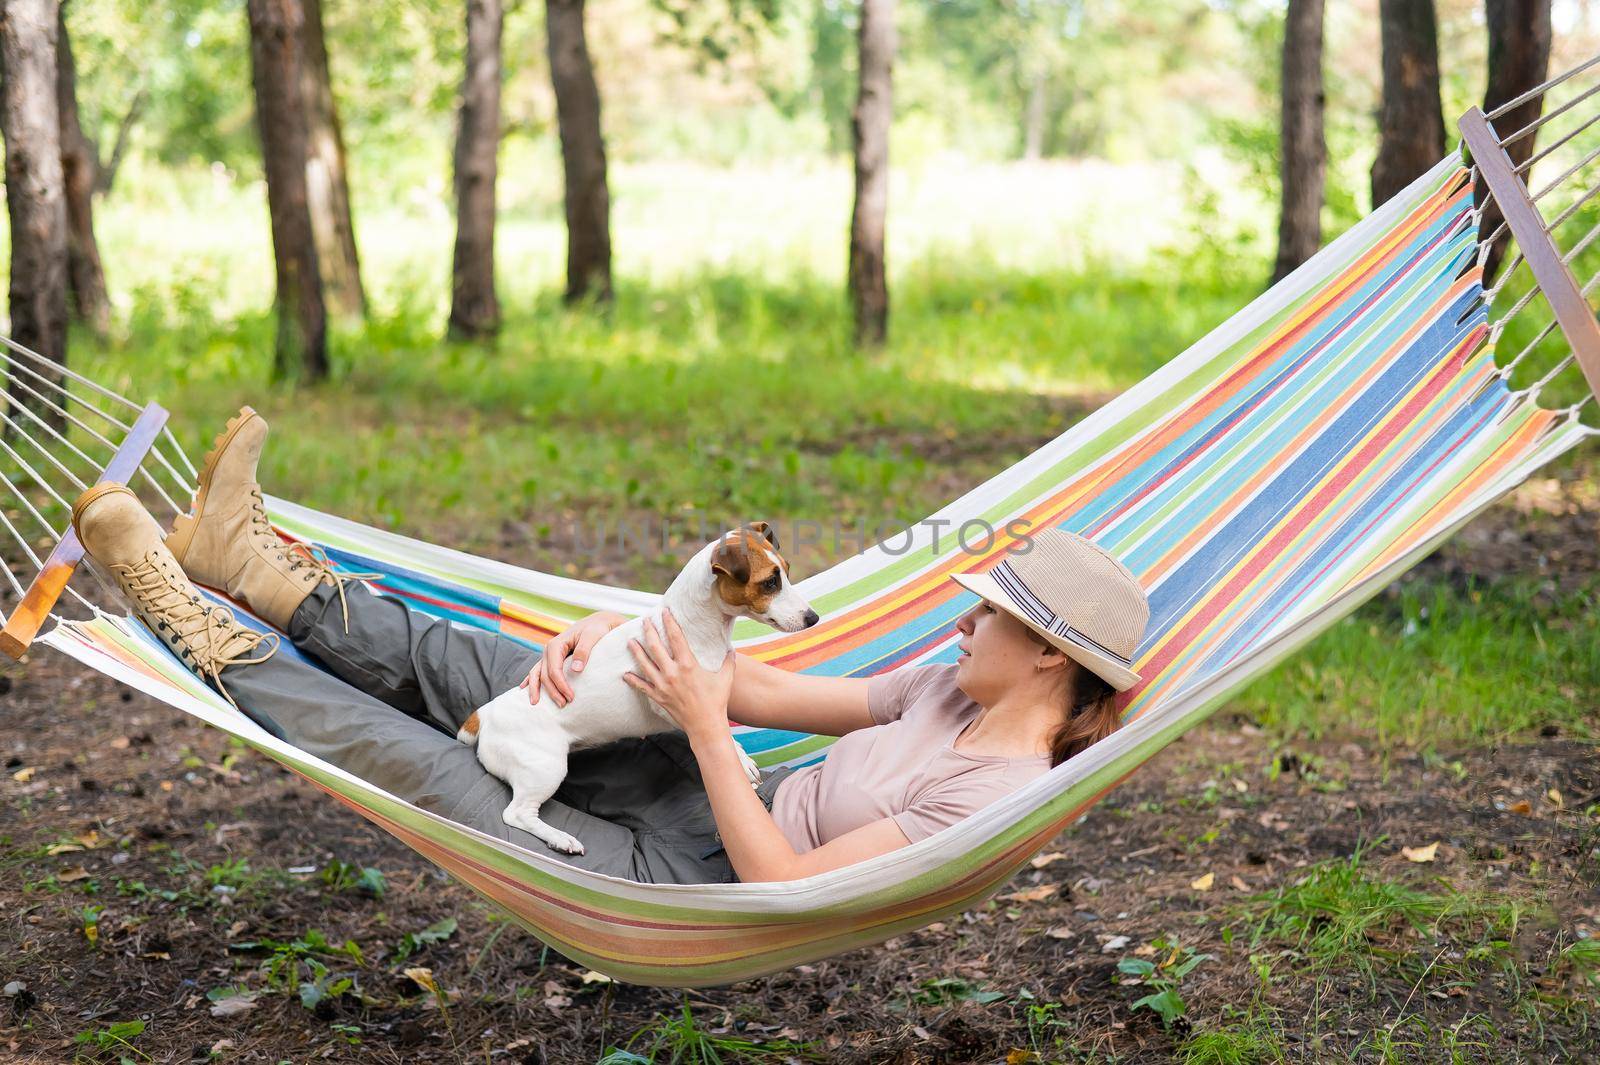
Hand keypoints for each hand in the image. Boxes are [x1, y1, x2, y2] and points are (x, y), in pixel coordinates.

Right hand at [523, 610, 626, 706]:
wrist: (597, 622)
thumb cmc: (596, 629)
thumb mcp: (592, 636)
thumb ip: (584, 651)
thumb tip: (575, 670)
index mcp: (556, 644)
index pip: (554, 670)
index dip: (560, 685)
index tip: (571, 697)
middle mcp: (549, 650)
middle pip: (544, 675)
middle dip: (551, 691)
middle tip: (563, 704)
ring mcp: (549, 654)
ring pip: (537, 673)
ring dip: (536, 689)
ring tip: (536, 703)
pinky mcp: (552, 658)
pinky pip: (538, 670)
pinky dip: (530, 679)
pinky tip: (524, 688)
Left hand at [622, 609, 734, 740]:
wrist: (705, 725)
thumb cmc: (717, 701)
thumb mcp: (725, 678)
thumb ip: (729, 661)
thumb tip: (731, 648)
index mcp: (688, 665)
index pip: (676, 637)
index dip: (669, 622)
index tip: (664, 611)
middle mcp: (673, 673)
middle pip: (655, 647)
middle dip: (648, 631)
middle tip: (644, 620)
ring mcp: (663, 685)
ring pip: (645, 664)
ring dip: (636, 651)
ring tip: (630, 641)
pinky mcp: (658, 697)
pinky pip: (642, 687)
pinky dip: (633, 680)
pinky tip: (625, 674)